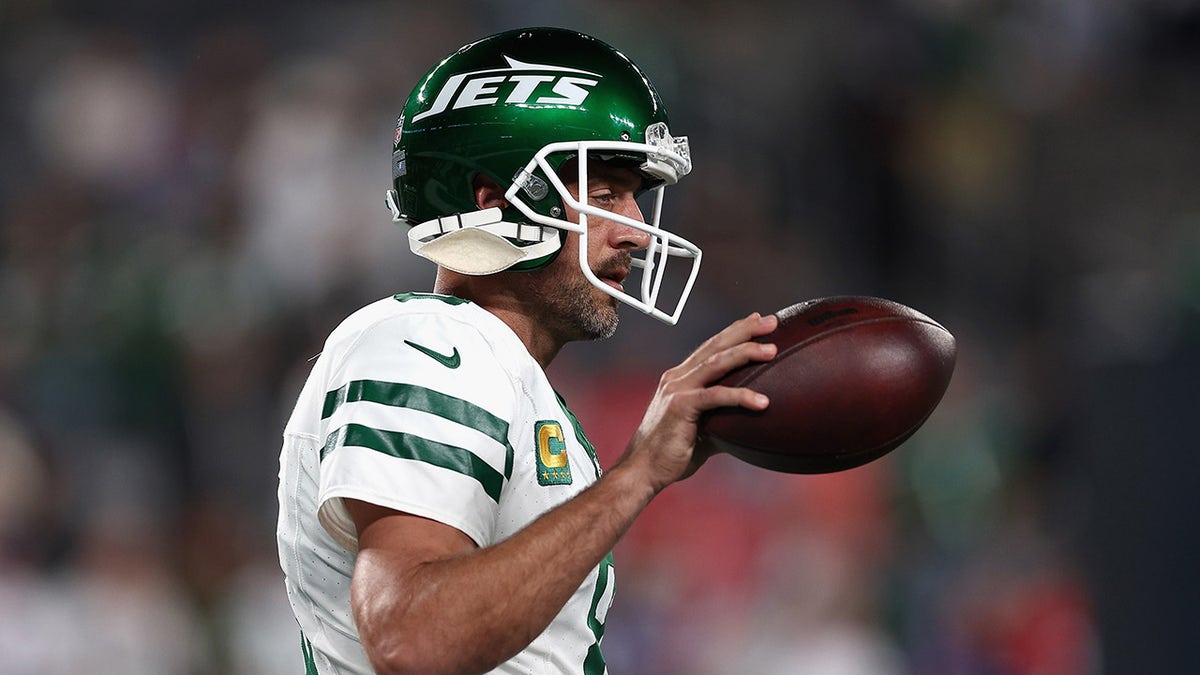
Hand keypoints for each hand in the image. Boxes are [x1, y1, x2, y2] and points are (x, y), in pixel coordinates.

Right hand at [618, 312, 777, 493]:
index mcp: (681, 379)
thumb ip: (723, 418)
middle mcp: (678, 378)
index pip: (711, 347)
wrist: (642, 470)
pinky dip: (740, 396)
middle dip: (745, 330)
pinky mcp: (680, 407)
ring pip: (716, 362)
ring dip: (745, 352)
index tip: (757, 320)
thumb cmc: (671, 453)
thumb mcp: (702, 429)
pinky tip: (762, 402)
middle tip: (771, 321)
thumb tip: (751, 422)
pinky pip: (715, 396)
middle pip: (716, 345)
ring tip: (772, 350)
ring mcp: (677, 390)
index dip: (734, 331)